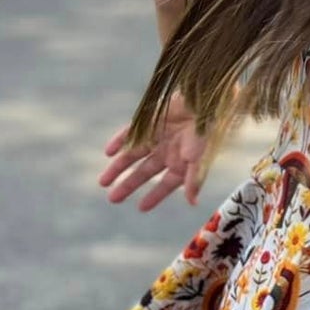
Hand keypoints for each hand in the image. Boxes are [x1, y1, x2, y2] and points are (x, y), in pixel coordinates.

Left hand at [99, 94, 208, 210]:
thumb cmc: (207, 131)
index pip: (164, 185)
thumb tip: (192, 203)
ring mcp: (155, 137)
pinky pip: (129, 133)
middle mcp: (166, 152)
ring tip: (102, 182)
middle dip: (128, 186)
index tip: (141, 208)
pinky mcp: (147, 121)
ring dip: (117, 168)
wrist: (205, 100)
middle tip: (112, 199)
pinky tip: (108, 152)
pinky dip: (119, 142)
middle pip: (143, 173)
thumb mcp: (200, 157)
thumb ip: (194, 179)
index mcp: (180, 163)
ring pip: (132, 156)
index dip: (154, 196)